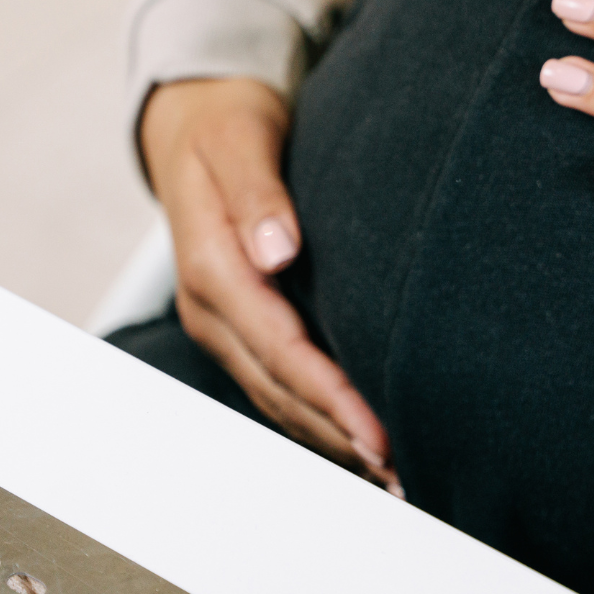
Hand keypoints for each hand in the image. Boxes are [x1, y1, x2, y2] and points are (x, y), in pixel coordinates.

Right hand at [139, 78, 399, 492]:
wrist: (194, 120)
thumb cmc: (227, 126)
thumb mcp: (240, 141)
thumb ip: (257, 193)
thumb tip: (276, 249)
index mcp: (211, 268)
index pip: (279, 348)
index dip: (330, 395)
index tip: (378, 430)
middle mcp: (212, 307)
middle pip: (279, 387)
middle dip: (337, 433)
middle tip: (400, 472)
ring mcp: (223, 320)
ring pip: (276, 395)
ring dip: (329, 436)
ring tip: (389, 470)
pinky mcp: (241, 321)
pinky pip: (277, 380)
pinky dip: (316, 413)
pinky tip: (356, 434)